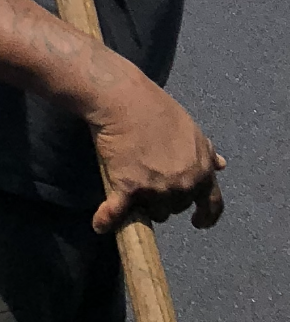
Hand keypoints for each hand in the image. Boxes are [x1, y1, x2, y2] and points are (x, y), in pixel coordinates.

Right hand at [86, 60, 224, 234]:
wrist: (123, 98)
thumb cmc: (157, 108)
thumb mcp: (190, 128)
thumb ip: (205, 151)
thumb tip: (221, 165)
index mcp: (202, 169)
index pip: (213, 203)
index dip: (207, 216)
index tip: (198, 222)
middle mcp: (183, 184)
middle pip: (176, 207)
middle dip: (166, 198)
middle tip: (150, 178)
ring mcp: (157, 189)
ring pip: (153, 211)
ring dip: (142, 204)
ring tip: (130, 185)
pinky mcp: (129, 188)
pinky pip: (118, 213)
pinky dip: (106, 219)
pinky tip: (100, 223)